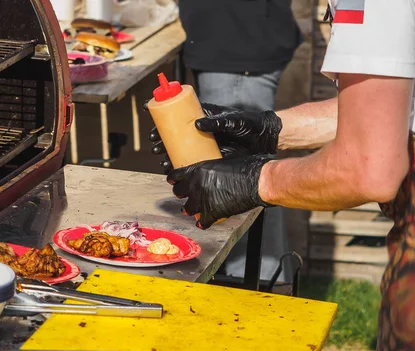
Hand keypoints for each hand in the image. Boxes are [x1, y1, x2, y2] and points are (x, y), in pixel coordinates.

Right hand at [144, 102, 281, 169]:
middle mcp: (201, 130)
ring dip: (169, 157)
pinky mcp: (211, 157)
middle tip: (155, 148)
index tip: (149, 118)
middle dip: (162, 141)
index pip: (179, 114)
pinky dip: (182, 167)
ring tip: (162, 162)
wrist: (265, 139)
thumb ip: (217, 121)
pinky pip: (193, 162)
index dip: (163, 117)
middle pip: (176, 135)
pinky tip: (173, 171)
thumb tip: (196, 124)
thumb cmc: (250, 124)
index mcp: (204, 116)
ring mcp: (205, 144)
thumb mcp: (234, 120)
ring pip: (182, 150)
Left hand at [167, 154, 273, 228]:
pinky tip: (203, 223)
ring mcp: (202, 200)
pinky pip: (202, 222)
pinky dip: (203, 223)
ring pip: (187, 208)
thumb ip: (211, 169)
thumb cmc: (246, 168)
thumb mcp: (223, 161)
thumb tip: (211, 172)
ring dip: (189, 210)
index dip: (174, 179)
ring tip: (191, 211)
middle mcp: (196, 184)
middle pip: (179, 192)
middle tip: (184, 197)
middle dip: (181, 195)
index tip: (173, 182)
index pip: (176, 175)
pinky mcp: (211, 213)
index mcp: (199, 169)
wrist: (257, 181)